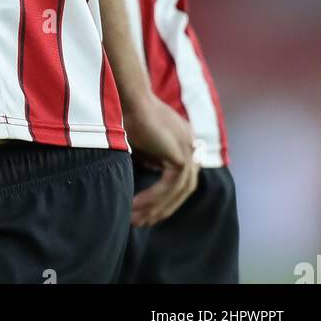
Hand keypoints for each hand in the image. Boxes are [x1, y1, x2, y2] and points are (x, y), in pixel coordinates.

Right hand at [123, 93, 199, 226]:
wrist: (130, 98)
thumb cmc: (129, 113)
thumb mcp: (142, 141)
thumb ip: (150, 159)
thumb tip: (146, 184)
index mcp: (184, 139)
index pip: (181, 178)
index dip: (166, 198)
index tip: (148, 212)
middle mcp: (191, 144)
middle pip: (183, 188)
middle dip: (162, 208)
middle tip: (142, 222)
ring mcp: (189, 149)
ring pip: (178, 191)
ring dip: (157, 207)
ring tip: (136, 218)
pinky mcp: (182, 155)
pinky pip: (171, 186)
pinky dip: (154, 198)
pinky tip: (137, 205)